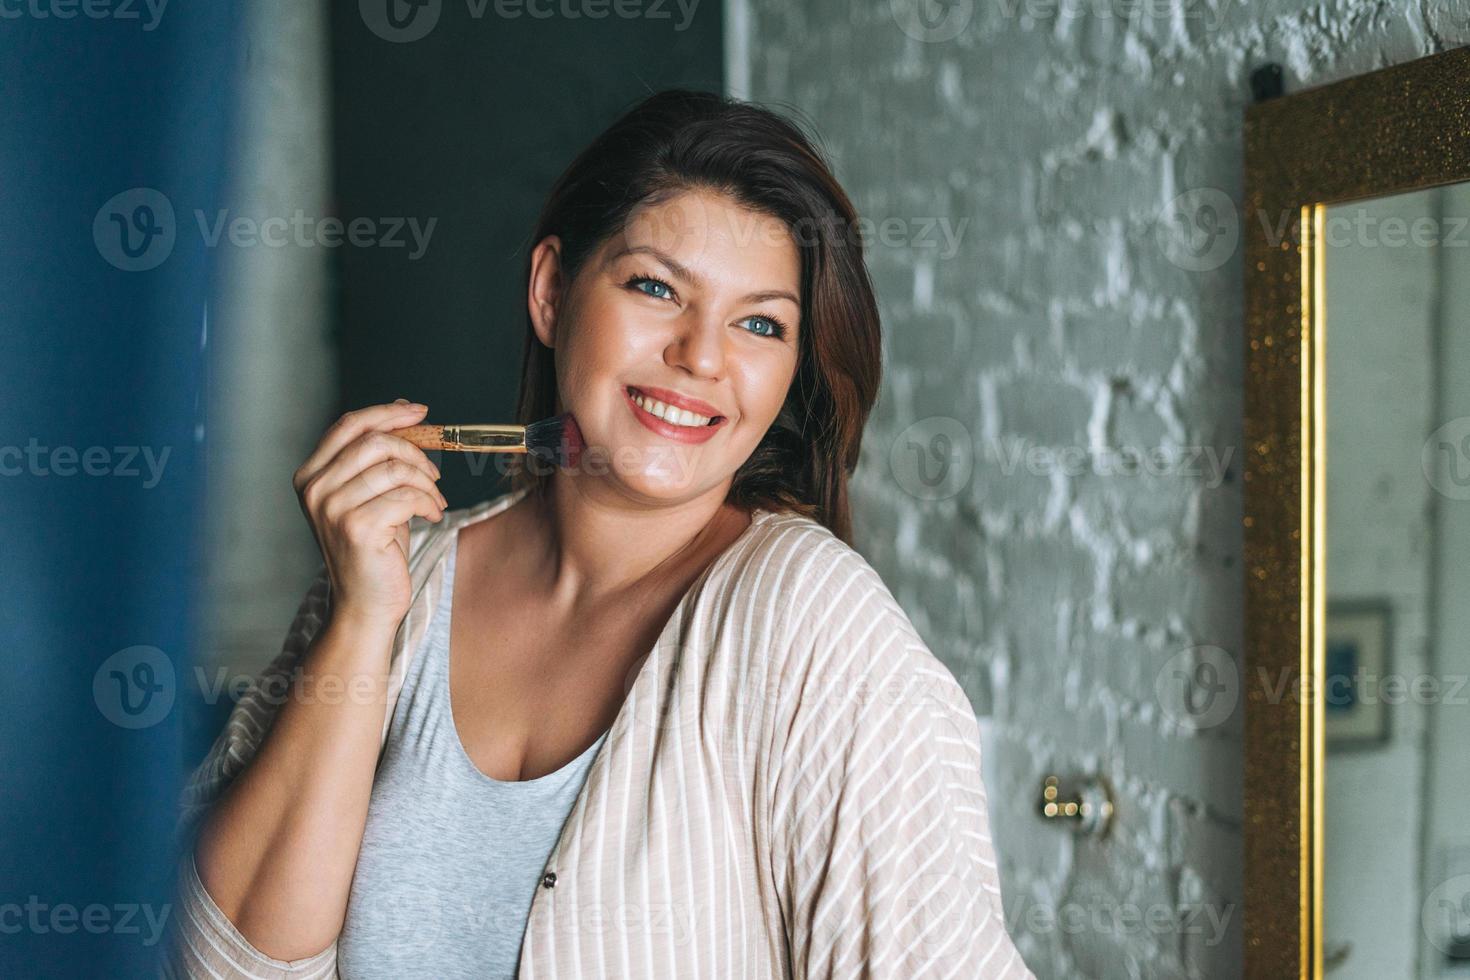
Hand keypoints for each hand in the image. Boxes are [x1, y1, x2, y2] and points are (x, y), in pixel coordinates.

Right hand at [292, 399, 447, 630]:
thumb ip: (378, 456)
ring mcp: (331, 508)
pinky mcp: (357, 527)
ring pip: (394, 468)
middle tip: (434, 474)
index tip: (421, 412)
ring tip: (435, 500)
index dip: (387, 413)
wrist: (366, 604)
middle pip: (374, 441)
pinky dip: (429, 503)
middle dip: (415, 452)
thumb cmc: (374, 548)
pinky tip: (432, 516)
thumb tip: (404, 409)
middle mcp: (314, 488)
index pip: (349, 425)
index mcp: (310, 475)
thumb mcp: (372, 495)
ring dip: (426, 482)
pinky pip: (407, 496)